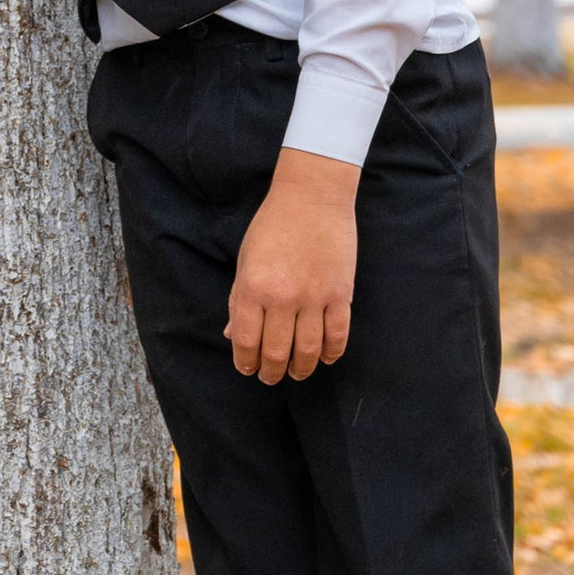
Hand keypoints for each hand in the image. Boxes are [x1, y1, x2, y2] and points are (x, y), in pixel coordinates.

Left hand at [226, 146, 357, 380]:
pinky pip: (338, 334)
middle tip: (270, 378)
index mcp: (252, 288)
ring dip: (301, 369)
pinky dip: (332, 352)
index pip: (245, 340)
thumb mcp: (246, 260)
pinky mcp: (340, 294)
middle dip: (271, 372)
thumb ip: (239, 299)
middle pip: (276, 352)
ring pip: (308, 350)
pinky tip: (325, 359)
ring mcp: (314, 297)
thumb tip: (232, 335)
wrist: (312, 196)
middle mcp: (282, 297)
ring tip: (296, 373)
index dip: (245, 362)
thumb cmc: (272, 225)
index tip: (247, 369)